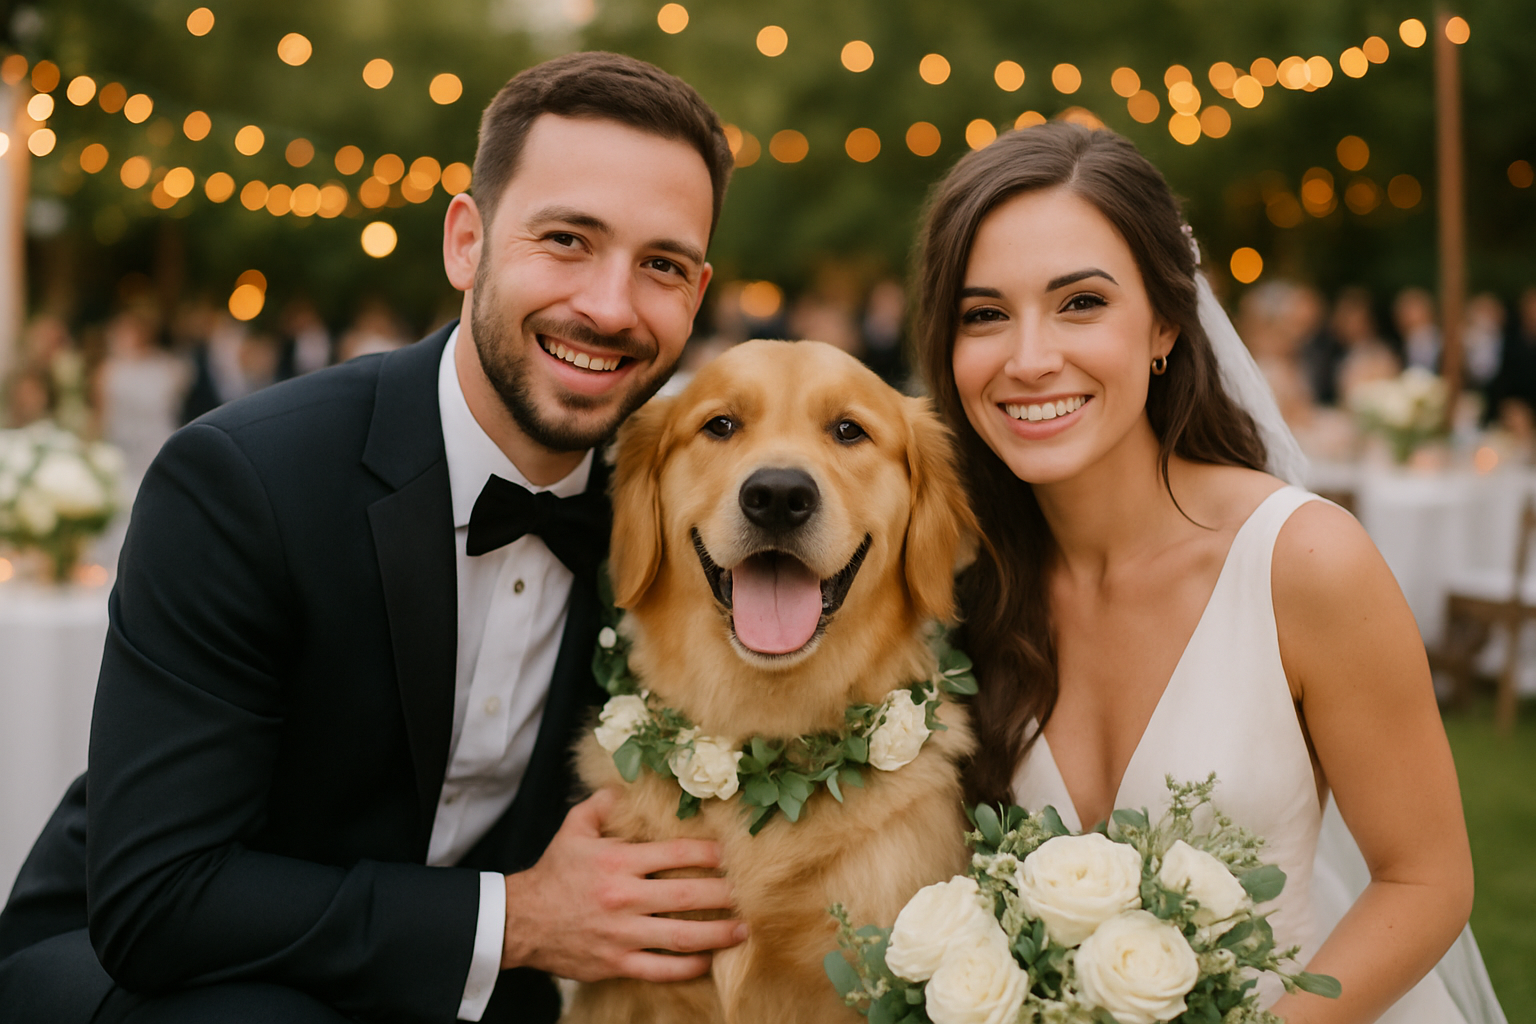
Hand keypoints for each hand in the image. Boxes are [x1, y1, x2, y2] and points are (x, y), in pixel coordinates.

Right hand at [500, 788, 745, 980]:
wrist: (520, 921)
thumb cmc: (552, 873)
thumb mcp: (572, 830)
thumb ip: (601, 805)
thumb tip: (623, 786)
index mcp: (618, 862)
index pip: (674, 854)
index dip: (707, 852)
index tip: (729, 854)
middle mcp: (624, 898)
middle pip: (687, 895)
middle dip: (724, 893)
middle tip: (749, 892)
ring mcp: (622, 934)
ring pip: (681, 936)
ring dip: (717, 933)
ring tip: (743, 929)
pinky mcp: (616, 962)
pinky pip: (660, 969)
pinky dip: (687, 967)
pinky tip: (707, 960)